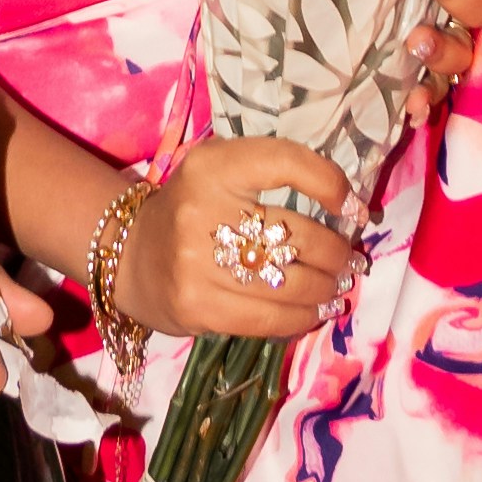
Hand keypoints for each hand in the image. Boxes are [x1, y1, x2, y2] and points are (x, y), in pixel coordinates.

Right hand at [132, 135, 364, 345]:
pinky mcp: (197, 308)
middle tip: (350, 261)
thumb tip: (350, 206)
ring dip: (326, 290)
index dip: (329, 184)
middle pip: (298, 235)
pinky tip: (313, 312)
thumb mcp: (223, 169)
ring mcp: (197, 264)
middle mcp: (203, 210)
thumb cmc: (192, 207)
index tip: (351, 208)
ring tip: (337, 288)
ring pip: (289, 284)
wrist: (129, 254)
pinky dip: (301, 318)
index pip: (286, 162)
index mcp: (213, 166)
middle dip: (336, 254)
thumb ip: (278, 173)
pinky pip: (267, 319)